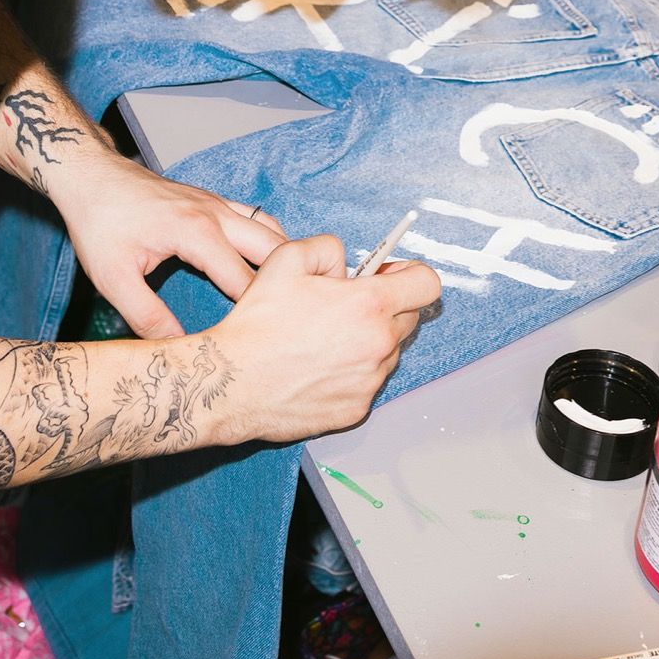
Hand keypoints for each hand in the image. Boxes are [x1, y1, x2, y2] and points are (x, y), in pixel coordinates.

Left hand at [51, 144, 287, 338]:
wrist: (92, 177)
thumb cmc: (100, 224)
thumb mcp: (114, 278)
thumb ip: (146, 316)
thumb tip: (174, 347)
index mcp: (197, 234)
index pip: (243, 279)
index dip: (256, 310)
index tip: (266, 338)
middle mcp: (216, 215)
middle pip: (272, 248)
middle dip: (285, 282)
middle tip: (289, 317)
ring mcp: (217, 204)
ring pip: (271, 228)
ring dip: (284, 257)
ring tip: (287, 292)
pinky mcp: (212, 200)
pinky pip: (256, 216)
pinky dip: (270, 238)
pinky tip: (267, 260)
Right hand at [212, 236, 440, 444]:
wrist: (231, 383)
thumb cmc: (258, 324)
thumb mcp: (288, 259)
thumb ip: (329, 248)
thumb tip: (347, 265)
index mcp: (369, 305)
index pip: (427, 284)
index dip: (410, 275)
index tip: (389, 276)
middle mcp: (378, 345)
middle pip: (409, 319)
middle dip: (386, 308)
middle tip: (348, 306)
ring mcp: (369, 382)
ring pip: (388, 353)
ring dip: (369, 342)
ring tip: (326, 340)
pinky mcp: (356, 410)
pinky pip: (367, 383)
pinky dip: (352, 373)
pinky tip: (319, 367)